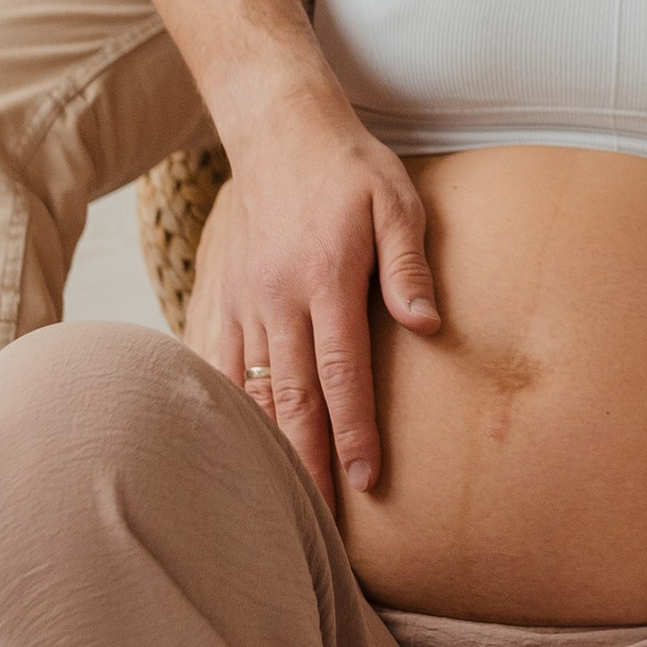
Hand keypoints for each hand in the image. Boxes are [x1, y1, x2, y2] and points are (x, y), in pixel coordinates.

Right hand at [185, 90, 438, 507]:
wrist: (278, 128)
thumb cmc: (350, 168)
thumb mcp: (397, 203)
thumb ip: (409, 266)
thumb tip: (428, 325)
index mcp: (326, 280)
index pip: (341, 372)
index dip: (352, 431)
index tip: (363, 478)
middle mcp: (277, 298)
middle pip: (292, 396)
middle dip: (307, 461)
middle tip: (322, 519)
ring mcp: (244, 299)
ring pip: (252, 387)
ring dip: (267, 444)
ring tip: (279, 496)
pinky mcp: (223, 294)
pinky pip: (218, 362)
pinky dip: (227, 407)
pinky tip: (232, 445)